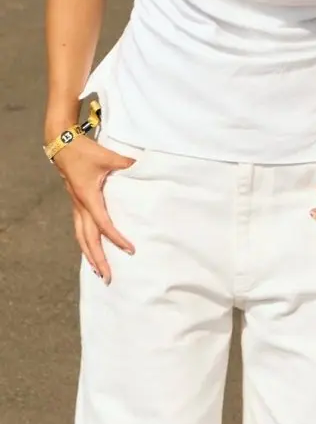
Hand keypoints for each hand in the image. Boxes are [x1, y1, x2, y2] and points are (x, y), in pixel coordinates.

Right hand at [52, 137, 135, 282]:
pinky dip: (86, 242)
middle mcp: (80, 206)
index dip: (116, 238)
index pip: (104, 225)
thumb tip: (145, 167)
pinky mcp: (76, 203)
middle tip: (108, 278)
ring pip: (81, 237)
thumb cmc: (85, 152)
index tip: (130, 250)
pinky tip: (92, 249)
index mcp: (88, 198)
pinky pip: (80, 229)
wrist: (63, 145)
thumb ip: (127, 163)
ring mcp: (76, 206)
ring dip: (90, 255)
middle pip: (87, 240)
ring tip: (99, 271)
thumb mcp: (108, 156)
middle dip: (98, 259)